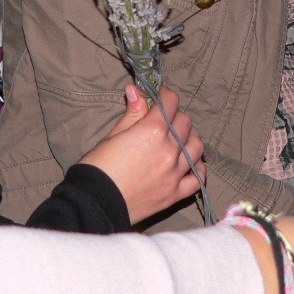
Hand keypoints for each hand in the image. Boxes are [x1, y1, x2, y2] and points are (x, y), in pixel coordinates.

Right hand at [78, 84, 204, 224]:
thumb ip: (132, 113)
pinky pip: (198, 178)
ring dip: (190, 138)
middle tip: (165, 119)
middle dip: (176, 116)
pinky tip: (190, 164)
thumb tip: (135, 89)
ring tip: (180, 139)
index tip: (160, 96)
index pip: (170, 102)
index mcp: (152, 131)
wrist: (95, 204)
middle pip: (185, 122)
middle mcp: (169, 150)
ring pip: (197, 147)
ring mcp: (174, 173)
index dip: (165, 95)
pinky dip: (197, 168)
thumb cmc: (98, 167)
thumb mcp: (112, 136)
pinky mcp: (175, 194)